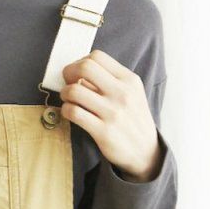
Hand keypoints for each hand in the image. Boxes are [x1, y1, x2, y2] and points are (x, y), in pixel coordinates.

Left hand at [58, 49, 163, 180]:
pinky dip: (66, 110)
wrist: (145, 151)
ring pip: (75, 90)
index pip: (97, 57)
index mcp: (129, 80)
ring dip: (65, 93)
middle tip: (67, 82)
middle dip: (69, 72)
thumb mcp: (132, 94)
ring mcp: (113, 112)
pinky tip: (70, 112)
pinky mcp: (103, 131)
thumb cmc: (133, 119)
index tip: (77, 73)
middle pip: (85, 67)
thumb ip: (110, 80)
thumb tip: (80, 71)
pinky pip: (74, 113)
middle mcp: (122, 93)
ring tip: (68, 99)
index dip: (80, 62)